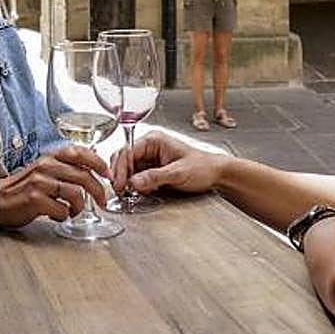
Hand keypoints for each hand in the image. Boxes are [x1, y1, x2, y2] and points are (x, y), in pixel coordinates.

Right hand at [0, 146, 109, 228]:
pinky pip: (62, 209)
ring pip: (76, 194)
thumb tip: (90, 173)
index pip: (80, 152)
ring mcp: (40, 183)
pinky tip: (57, 216)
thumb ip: (63, 170)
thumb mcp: (43, 171)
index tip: (108, 174)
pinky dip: (64, 216)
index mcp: (49, 157)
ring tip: (73, 211)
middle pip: (84, 176)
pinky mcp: (35, 200)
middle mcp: (46, 166)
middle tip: (101, 202)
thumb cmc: (22, 188)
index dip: (98, 162)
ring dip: (79, 207)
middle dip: (98, 191)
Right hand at [110, 132, 224, 195]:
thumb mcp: (178, 173)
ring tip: (126, 193)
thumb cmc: (202, 167)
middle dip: (120, 174)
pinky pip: (136, 176)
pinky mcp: (152, 169)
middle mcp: (150, 147)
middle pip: (124, 159)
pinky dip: (134, 185)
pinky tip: (135, 192)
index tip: (118, 184)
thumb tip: (134, 182)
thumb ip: (155, 177)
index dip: (120, 168)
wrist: (216, 174)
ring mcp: (150, 158)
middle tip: (119, 190)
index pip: (128, 151)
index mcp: (154, 140)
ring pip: (128, 168)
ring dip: (126, 180)